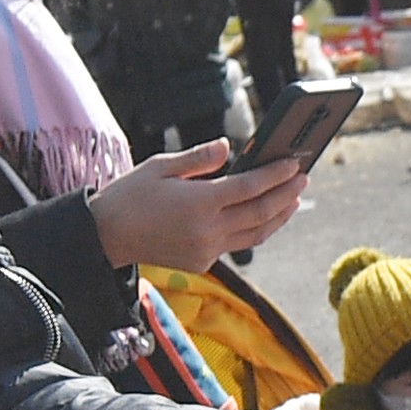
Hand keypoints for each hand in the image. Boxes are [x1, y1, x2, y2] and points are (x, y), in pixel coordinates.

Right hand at [89, 138, 309, 274]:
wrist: (106, 236)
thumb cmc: (130, 195)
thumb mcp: (160, 166)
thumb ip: (198, 158)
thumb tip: (227, 147)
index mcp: (198, 202)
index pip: (249, 187)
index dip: (275, 175)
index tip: (294, 163)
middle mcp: (207, 230)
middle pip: (260, 213)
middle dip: (285, 195)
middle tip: (303, 178)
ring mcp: (206, 250)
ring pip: (255, 235)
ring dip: (278, 217)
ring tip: (293, 200)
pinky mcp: (201, 262)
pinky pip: (237, 245)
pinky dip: (254, 230)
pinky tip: (263, 217)